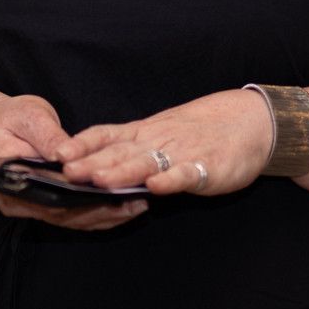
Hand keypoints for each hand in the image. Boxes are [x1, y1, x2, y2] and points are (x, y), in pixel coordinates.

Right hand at [0, 93, 147, 231]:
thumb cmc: (14, 119)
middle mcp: (19, 202)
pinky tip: (129, 205)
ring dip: (106, 215)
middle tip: (131, 203)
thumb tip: (66, 154)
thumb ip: (48, 136)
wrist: (6, 126)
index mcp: (7, 181)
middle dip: (98, 210)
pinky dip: (104, 212)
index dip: (74, 198)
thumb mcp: (29, 118)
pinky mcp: (52, 207)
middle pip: (61, 215)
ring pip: (73, 220)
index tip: (103, 191)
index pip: (43, 196)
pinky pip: (78, 216)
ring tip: (137, 205)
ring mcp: (35, 208)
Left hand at [53, 89, 273, 197]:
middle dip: (92, 163)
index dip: (83, 144)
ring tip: (99, 180)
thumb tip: (93, 168)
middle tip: (65, 172)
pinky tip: (155, 187)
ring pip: (147, 162)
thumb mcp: (160, 134)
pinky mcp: (207, 167)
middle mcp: (158, 141)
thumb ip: (131, 150)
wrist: (250, 122)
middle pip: (120, 152)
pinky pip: (186, 174)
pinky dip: (171, 180)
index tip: (58, 153)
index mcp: (144, 133)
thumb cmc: (200, 132)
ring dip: (122, 171)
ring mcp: (182, 154)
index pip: (106, 135)